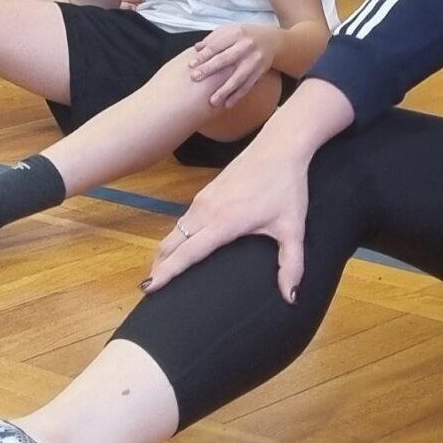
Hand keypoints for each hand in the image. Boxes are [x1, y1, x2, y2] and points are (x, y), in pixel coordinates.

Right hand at [145, 139, 309, 302]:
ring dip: (166, 250)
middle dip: (159, 266)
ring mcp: (204, 198)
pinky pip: (183, 218)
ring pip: (175, 230)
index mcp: (224, 223)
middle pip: (172, 243)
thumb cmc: (287, 186)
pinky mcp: (206, 191)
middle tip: (151, 288)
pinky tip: (180, 245)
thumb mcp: (292, 228)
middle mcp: (207, 210)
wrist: (280, 145)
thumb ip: (292, 265)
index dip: (167, 272)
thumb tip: (291, 296)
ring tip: (162, 270)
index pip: (187, 253)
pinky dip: (176, 236)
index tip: (150, 288)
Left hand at [187, 25, 274, 107]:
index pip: (217, 45)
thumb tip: (196, 48)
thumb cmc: (243, 36)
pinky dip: (238, 96)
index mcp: (236, 34)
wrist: (271, 40)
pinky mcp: (260, 72)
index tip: (190, 65)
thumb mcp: (229, 31)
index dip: (203, 55)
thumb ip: (213, 39)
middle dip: (210, 69)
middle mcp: (247, 46)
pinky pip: (248, 86)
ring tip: (212, 101)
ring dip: (225, 90)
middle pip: (226, 59)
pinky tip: (227, 104)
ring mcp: (255, 60)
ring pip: (239, 77)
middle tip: (194, 78)